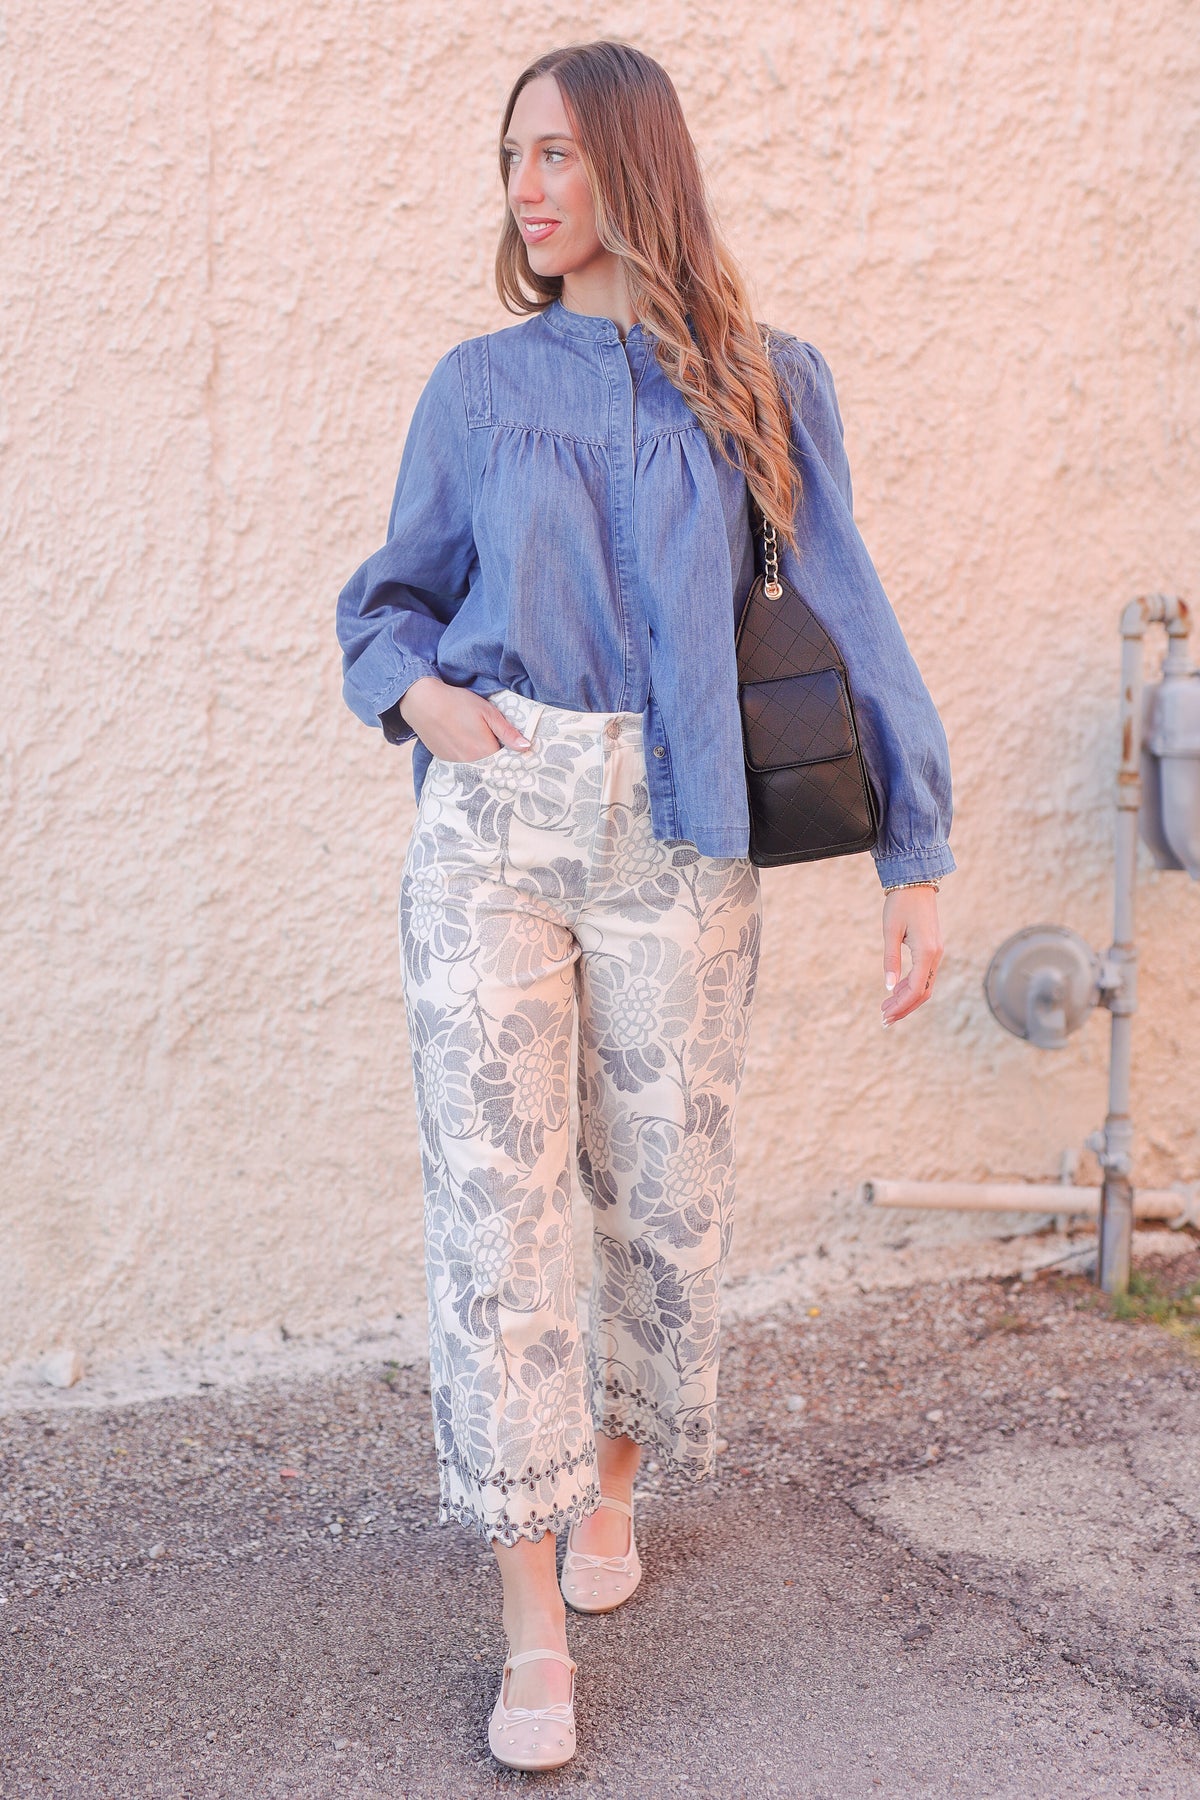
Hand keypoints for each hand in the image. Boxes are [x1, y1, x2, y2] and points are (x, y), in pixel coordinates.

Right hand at [398, 677, 530, 761]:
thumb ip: (508, 732)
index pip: (507, 763)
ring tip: (481, 746)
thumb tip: (526, 747)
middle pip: (492, 768)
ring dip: (483, 762)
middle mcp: (471, 764)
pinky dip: (468, 760)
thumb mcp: (488, 712)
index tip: (516, 751)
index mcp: (486, 752)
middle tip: (498, 746)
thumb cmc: (457, 703)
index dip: (513, 757)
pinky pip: (463, 766)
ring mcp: (456, 765)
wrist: (422, 702)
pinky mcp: (444, 761)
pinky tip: (465, 745)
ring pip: (478, 769)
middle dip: (499, 762)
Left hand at [881, 886, 943, 1026]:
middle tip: (884, 1020)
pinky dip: (910, 986)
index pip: (916, 989)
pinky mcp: (932, 949)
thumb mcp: (890, 932)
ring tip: (886, 1009)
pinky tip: (895, 991)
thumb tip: (888, 987)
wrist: (916, 882)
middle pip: (923, 992)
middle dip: (904, 1008)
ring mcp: (936, 953)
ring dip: (906, 999)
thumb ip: (890, 960)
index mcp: (927, 952)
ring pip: (925, 985)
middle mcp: (936, 955)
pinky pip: (924, 975)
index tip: (885, 1016)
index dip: (901, 1006)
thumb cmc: (900, 904)